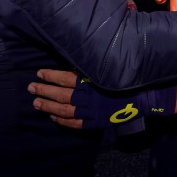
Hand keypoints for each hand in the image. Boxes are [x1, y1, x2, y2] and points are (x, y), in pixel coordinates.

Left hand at [28, 69, 175, 128]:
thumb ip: (92, 62)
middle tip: (30, 88)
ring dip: (49, 106)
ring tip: (35, 103)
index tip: (39, 73)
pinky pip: (75, 123)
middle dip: (44, 91)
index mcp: (93, 80)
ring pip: (65, 110)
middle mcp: (90, 96)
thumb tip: (76, 52)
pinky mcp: (96, 122)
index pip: (66, 77)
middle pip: (62, 94)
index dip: (51, 76)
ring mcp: (93, 111)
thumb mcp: (110, 65)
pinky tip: (52, 117)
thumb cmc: (127, 76)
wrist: (145, 96)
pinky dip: (62, 121)